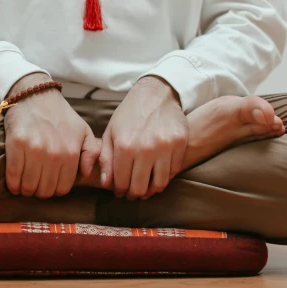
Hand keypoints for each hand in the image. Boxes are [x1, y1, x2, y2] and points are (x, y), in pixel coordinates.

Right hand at [4, 73, 98, 198]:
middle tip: (35, 183)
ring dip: (25, 189)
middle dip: (40, 191)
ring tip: (24, 183)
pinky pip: (13, 176)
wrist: (36, 95)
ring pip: (28, 187)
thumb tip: (86, 174)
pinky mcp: (17, 144)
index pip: (62, 188)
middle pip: (45, 191)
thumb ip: (91, 153)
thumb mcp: (83, 131)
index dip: (55, 190)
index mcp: (71, 152)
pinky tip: (14, 182)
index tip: (48, 184)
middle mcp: (54, 153)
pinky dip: (12, 184)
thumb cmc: (60, 116)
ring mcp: (34, 149)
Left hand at [95, 76, 188, 199]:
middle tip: (132, 193)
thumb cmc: (130, 113)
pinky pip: (173, 172)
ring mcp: (165, 147)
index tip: (120, 192)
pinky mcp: (180, 144)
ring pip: (159, 184)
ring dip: (151, 190)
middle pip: (140, 188)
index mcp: (124, 146)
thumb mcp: (111, 132)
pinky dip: (165, 177)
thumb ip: (106, 159)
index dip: (120, 191)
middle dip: (134, 194)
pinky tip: (157, 174)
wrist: (156, 93)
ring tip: (145, 188)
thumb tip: (106, 184)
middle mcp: (145, 149)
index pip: (121, 183)